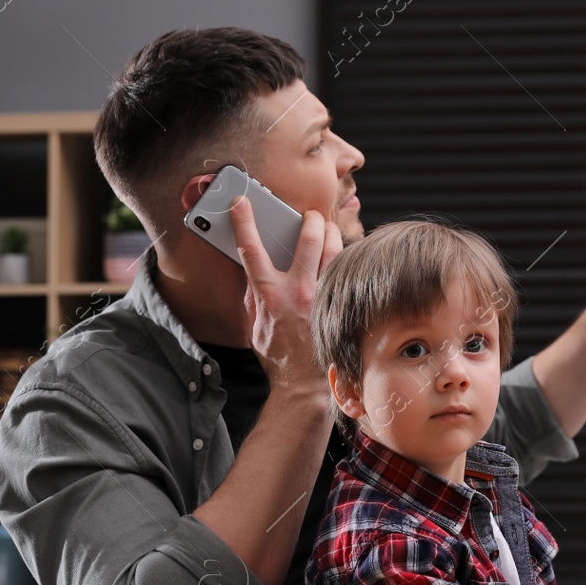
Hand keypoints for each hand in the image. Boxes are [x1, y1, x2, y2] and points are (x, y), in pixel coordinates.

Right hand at [232, 198, 341, 391]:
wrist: (303, 383)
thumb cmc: (277, 354)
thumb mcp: (254, 323)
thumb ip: (252, 293)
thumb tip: (249, 269)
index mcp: (269, 295)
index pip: (251, 249)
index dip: (244, 221)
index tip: (241, 201)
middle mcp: (297, 291)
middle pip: (308, 238)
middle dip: (309, 219)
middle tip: (308, 216)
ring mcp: (322, 296)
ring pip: (333, 249)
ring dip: (330, 233)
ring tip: (326, 229)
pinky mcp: (338, 303)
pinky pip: (344, 270)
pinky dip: (341, 258)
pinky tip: (339, 256)